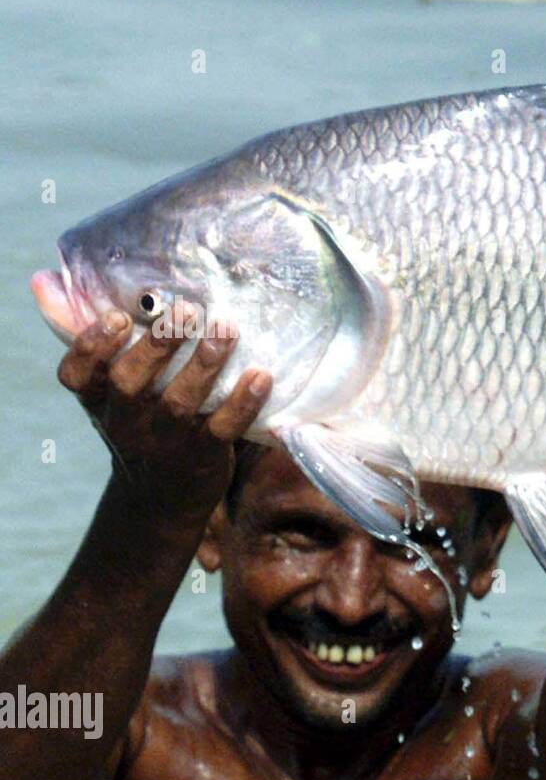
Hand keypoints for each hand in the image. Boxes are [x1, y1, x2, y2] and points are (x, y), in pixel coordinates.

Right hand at [56, 312, 270, 521]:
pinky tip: (260, 376)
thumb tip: (50, 280)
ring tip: (226, 330)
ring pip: (179, 403)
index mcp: (99, 402)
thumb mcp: (113, 396)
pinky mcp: (202, 457)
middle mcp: (125, 422)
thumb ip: (107, 348)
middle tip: (187, 311)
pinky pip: (222, 429)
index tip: (119, 318)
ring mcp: (164, 442)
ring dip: (204, 364)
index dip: (92, 347)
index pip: (77, 375)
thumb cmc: (142, 425)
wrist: (162, 499)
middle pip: (130, 382)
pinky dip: (243, 403)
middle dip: (158, 346)